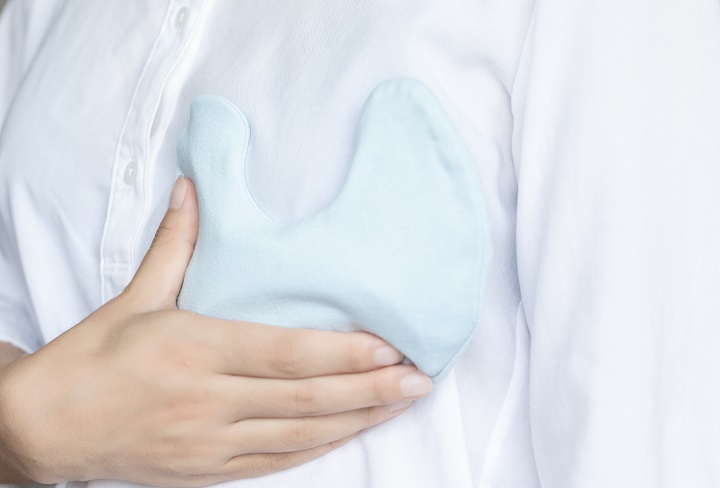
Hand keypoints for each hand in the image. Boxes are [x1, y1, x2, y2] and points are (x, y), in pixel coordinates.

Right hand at [0, 177, 431, 486]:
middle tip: (420, 379)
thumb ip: (175, 244)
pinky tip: (351, 433)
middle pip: (307, 399)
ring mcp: (212, 442)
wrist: (44, 430)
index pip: (286, 354)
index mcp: (195, 350)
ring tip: (401, 404)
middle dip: (371, 390)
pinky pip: (278, 461)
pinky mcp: (209, 469)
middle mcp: (210, 401)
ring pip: (301, 436)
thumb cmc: (91, 360)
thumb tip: (192, 188)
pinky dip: (320, 448)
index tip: (389, 348)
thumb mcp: (134, 298)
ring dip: (358, 420)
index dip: (343, 353)